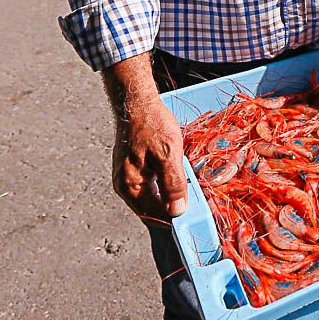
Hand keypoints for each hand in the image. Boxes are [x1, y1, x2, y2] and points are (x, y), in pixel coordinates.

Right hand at [102, 56, 188, 222]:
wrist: (136, 101)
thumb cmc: (151, 124)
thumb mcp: (169, 154)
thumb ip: (173, 184)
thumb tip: (177, 211)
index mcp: (130, 186)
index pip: (154, 215)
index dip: (173, 218)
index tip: (193, 217)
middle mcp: (124, 185)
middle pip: (152, 207)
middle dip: (172, 206)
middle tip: (194, 203)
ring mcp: (127, 176)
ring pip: (152, 196)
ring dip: (169, 195)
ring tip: (187, 190)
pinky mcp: (132, 167)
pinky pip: (149, 184)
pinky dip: (163, 184)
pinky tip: (175, 177)